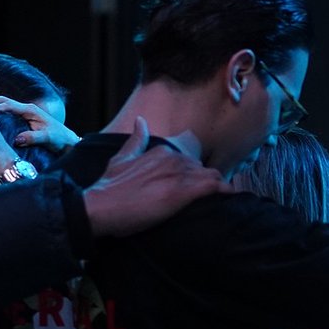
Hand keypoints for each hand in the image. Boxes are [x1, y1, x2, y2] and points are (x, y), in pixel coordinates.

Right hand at [0, 95, 78, 154]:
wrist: (67, 139)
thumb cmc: (59, 138)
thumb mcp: (47, 138)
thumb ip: (33, 138)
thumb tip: (18, 140)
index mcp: (31, 110)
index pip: (9, 105)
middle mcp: (27, 108)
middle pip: (5, 100)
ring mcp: (26, 112)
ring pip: (5, 104)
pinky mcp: (25, 118)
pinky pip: (7, 111)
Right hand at [81, 118, 230, 237]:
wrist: (99, 206)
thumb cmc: (108, 187)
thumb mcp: (121, 158)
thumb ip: (135, 141)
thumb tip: (140, 121)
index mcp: (161, 151)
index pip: (188, 160)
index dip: (192, 174)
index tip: (192, 184)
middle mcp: (172, 159)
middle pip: (201, 169)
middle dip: (205, 181)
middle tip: (206, 196)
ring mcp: (178, 175)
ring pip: (211, 176)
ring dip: (217, 187)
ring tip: (220, 199)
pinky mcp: (182, 192)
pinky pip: (214, 187)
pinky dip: (225, 191)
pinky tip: (229, 197)